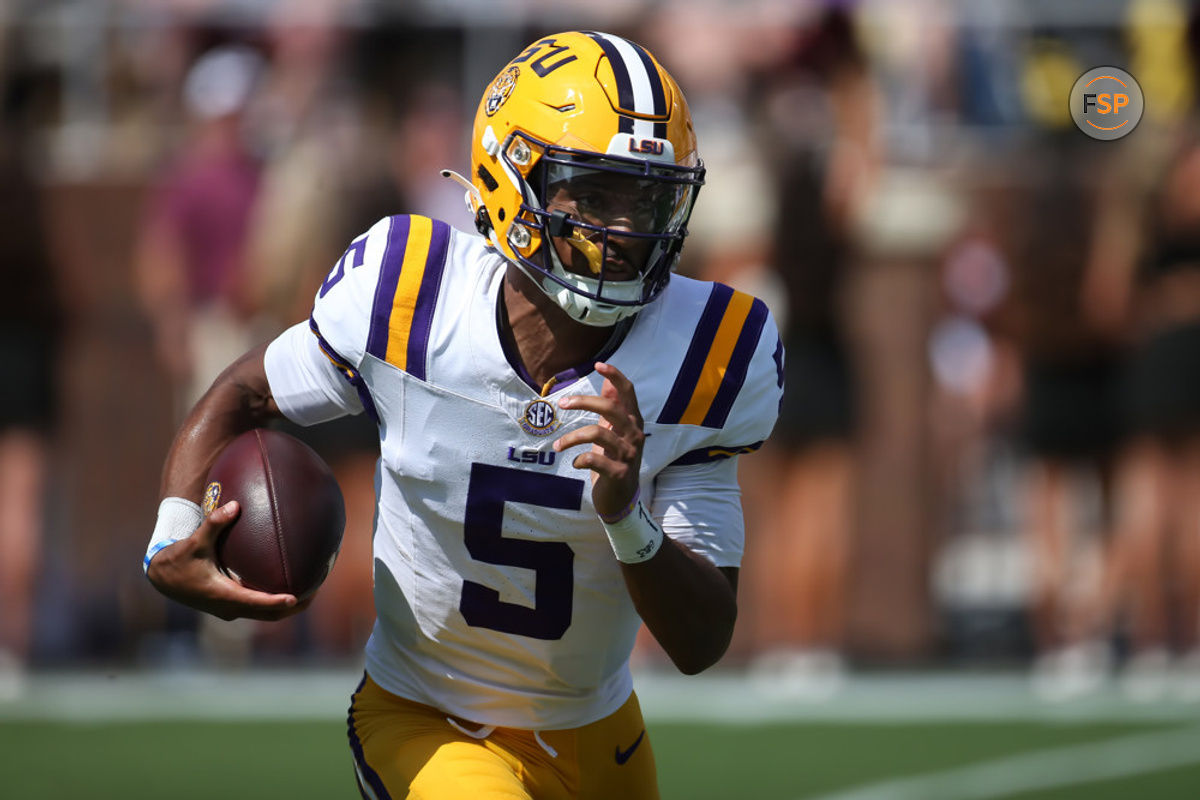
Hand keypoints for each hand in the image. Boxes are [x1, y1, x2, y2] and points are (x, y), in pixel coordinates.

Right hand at [146, 500, 307, 620]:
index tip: (297, 596)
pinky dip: (275, 601)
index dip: (277, 602)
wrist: (162, 577)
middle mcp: (230, 607)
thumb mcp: (195, 542)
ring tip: (311, 589)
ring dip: (288, 606)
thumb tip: (235, 505)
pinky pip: (259, 607)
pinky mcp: (231, 606)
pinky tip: (289, 584)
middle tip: (315, 590)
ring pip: (266, 614)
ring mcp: (231, 609)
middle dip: (294, 606)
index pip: (257, 603)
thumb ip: (215, 523)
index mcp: (223, 595)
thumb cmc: (178, 559)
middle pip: (269, 615)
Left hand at [553, 362, 643, 517]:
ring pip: (597, 433)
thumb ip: (614, 407)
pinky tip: (574, 462)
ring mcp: (628, 454)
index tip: (598, 364)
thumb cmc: (616, 459)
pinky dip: (579, 458)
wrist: (622, 498)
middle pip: (610, 408)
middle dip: (583, 402)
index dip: (616, 376)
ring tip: (557, 446)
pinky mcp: (618, 472)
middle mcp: (635, 435)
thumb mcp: (616, 431)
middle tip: (562, 403)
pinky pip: (594, 458)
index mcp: (633, 422)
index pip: (629, 392)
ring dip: (571, 437)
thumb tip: (608, 381)